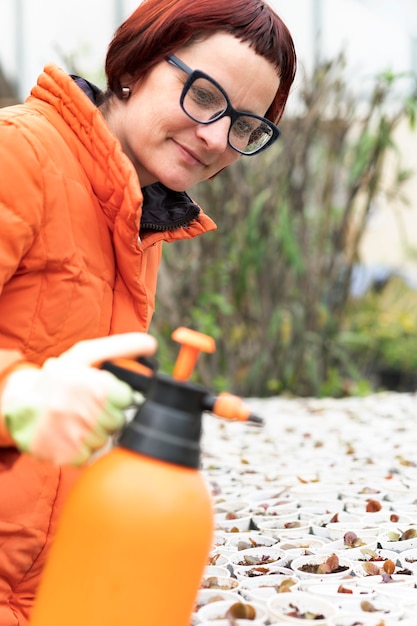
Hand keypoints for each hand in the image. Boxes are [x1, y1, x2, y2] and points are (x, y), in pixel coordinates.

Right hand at [0, 333, 156, 465]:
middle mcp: (84, 412)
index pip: (127, 398)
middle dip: (107, 413)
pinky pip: (91, 455)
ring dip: (96, 431)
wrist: (19, 405)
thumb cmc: (59, 377)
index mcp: (92, 386)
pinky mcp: (66, 456)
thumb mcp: (86, 354)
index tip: (104, 391)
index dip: (117, 395)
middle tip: (88, 405)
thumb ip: (122, 347)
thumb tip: (152, 344)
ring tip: (78, 418)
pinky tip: (71, 433)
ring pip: (106, 439)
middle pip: (118, 420)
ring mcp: (75, 437)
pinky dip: (84, 446)